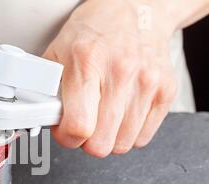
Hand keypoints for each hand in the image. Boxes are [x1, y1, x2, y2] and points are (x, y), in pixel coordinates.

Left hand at [44, 0, 177, 156]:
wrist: (135, 10)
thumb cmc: (95, 32)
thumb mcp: (58, 53)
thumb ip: (48, 89)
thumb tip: (42, 118)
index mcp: (87, 63)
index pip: (78, 126)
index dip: (67, 137)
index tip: (65, 130)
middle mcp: (121, 73)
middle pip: (101, 144)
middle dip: (87, 141)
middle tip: (84, 124)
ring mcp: (147, 83)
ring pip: (123, 145)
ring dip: (108, 137)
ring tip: (102, 115)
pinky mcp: (166, 92)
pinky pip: (143, 138)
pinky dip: (129, 133)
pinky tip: (121, 113)